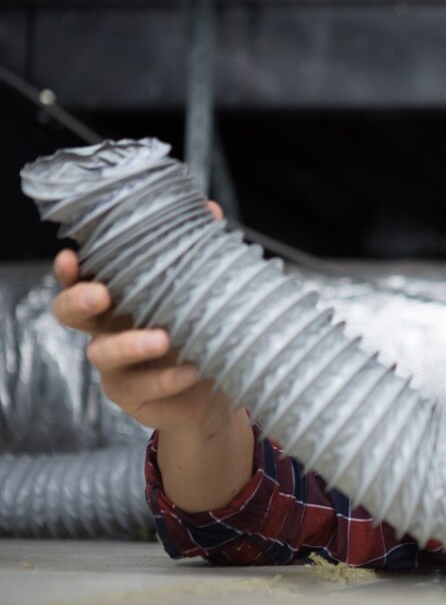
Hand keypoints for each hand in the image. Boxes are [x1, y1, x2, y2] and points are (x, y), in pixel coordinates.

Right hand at [51, 200, 239, 436]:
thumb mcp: (202, 291)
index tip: (70, 257)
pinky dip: (167, 378)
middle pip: (71, 314)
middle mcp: (109, 329)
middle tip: (102, 294)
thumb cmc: (201, 333)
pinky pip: (142, 387)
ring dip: (130, 344)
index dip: (69, 271)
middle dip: (79, 301)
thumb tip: (208, 209)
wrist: (218, 389)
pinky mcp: (133, 396)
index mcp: (120, 298)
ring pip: (103, 354)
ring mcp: (117, 365)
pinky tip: (191, 370)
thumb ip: (199, 252)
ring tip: (163, 339)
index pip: (82, 279)